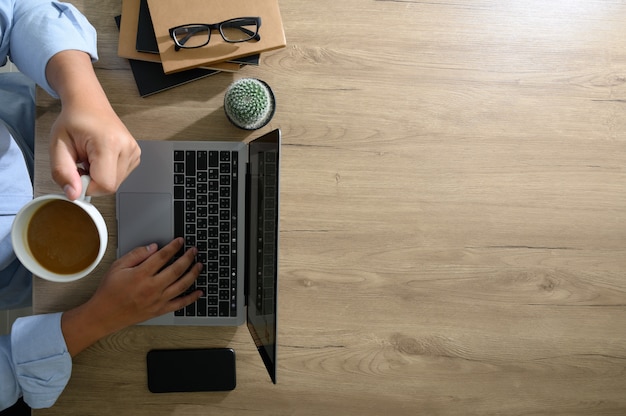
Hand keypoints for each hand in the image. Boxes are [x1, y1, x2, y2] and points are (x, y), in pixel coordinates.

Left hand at [45, 50, 140, 199]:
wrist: (89, 104)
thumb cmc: (74, 120)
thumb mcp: (58, 145)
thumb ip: (63, 172)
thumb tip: (73, 195)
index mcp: (109, 143)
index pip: (105, 184)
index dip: (87, 186)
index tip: (76, 174)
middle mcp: (127, 147)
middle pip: (111, 186)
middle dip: (91, 181)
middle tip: (81, 163)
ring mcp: (134, 151)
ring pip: (116, 183)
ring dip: (99, 177)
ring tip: (90, 159)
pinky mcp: (135, 156)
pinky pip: (120, 176)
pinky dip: (106, 173)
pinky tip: (99, 159)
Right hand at [61, 238, 202, 355]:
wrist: (104, 315)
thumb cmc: (109, 291)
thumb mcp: (117, 267)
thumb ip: (136, 255)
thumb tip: (154, 247)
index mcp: (141, 275)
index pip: (162, 256)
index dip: (174, 246)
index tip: (180, 241)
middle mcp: (151, 287)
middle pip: (176, 269)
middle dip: (188, 258)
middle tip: (194, 251)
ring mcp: (157, 300)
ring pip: (182, 285)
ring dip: (193, 274)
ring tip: (199, 265)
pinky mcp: (159, 310)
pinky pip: (179, 304)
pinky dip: (191, 298)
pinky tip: (199, 292)